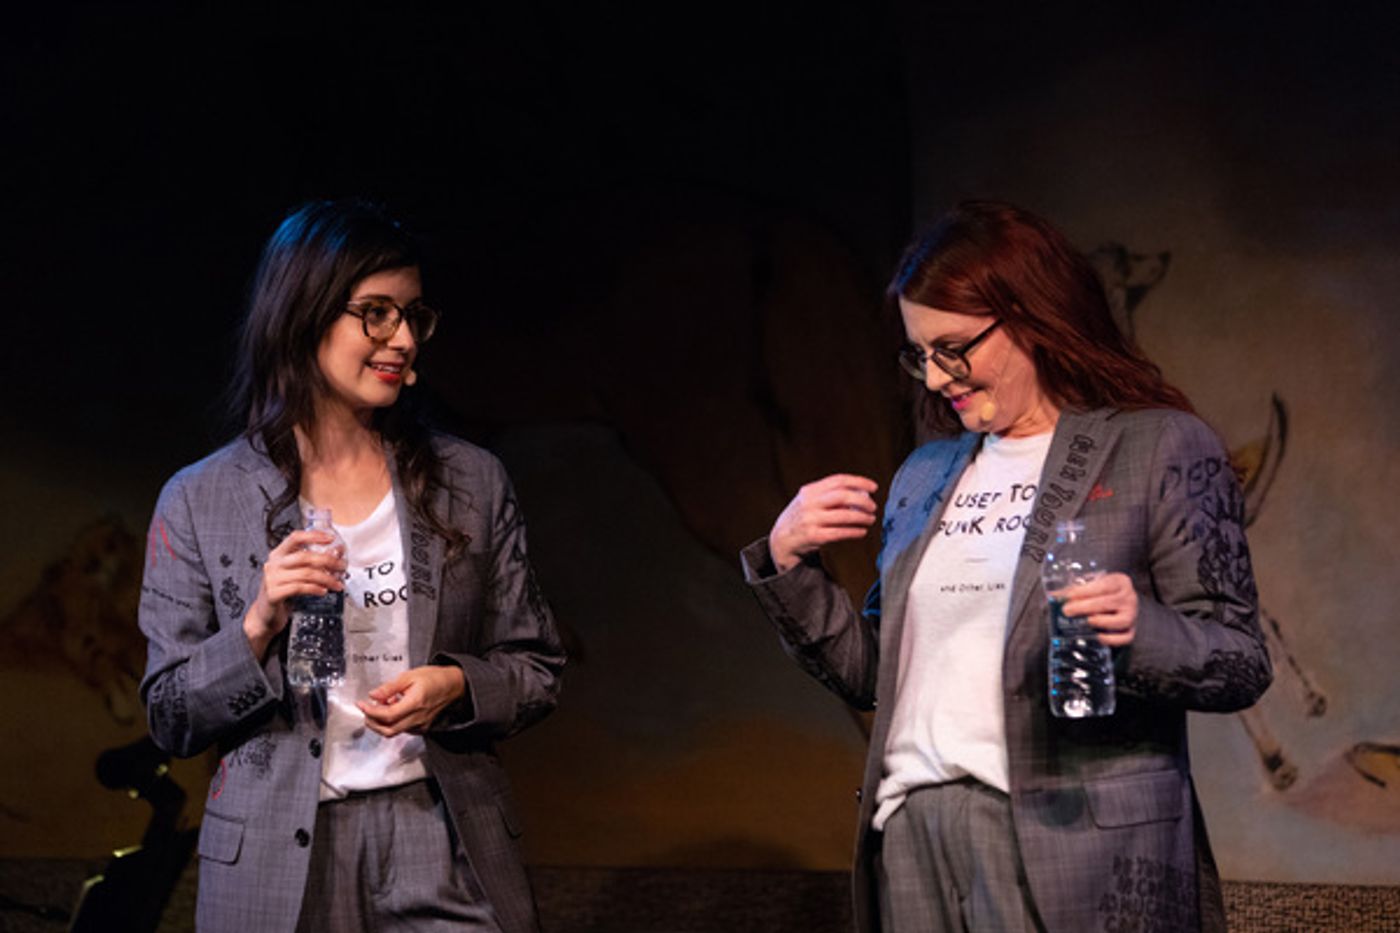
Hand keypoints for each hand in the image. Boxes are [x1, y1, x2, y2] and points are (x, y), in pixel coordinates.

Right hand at [243, 530, 345, 660]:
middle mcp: (273, 564)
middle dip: (328, 561)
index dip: (313, 536)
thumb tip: (337, 552)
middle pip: (304, 556)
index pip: (295, 538)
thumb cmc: (284, 590)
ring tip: (337, 584)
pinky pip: (299, 588)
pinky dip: (315, 589)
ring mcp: (271, 579)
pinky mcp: (273, 594)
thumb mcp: (296, 573)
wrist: (266, 614)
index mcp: (278, 554)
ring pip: (305, 574)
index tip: (331, 538)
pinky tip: (323, 591)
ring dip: (326, 578)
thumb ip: (312, 562)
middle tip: (342, 567)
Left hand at [357, 665, 466, 736]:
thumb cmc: (434, 678)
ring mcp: (420, 725)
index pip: (387, 715)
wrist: (452, 686)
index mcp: (415, 703)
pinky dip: (392, 722)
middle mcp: (418, 718)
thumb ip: (390, 687)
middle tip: (366, 710)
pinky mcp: (421, 728)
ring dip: (381, 722)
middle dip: (372, 721)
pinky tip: (393, 709)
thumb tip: (373, 694)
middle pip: (388, 730)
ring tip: (381, 706)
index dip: (371, 711)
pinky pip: (402, 730)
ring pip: (394, 731)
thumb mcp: (410, 676)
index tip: (362, 704)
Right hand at [768, 474, 878, 572]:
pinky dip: (854, 531)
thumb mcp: (810, 501)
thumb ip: (830, 496)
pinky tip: (862, 531)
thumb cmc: (801, 518)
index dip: (859, 482)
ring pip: (844, 515)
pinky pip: (840, 532)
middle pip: (842, 495)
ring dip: (862, 517)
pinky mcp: (814, 536)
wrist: (781, 539)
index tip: (873, 487)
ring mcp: (811, 520)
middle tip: (873, 507)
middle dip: (863, 500)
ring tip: (870, 519)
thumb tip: (860, 495)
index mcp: (810, 490)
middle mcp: (809, 503)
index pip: (838, 480)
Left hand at [1059, 572, 1138, 646]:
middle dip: (1086, 607)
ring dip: (1102, 622)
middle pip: (1110, 602)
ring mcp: (1133, 615)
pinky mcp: (1133, 630)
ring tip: (1086, 621)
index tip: (1068, 596)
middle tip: (1068, 611)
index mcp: (1120, 582)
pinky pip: (1126, 638)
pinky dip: (1112, 639)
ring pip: (1122, 621)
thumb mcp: (1092, 585)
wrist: (1120, 601)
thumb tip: (1053, 596)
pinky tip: (1098, 636)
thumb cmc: (1102, 592)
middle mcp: (1130, 597)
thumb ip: (1074, 590)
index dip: (1084, 591)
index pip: (1103, 586)